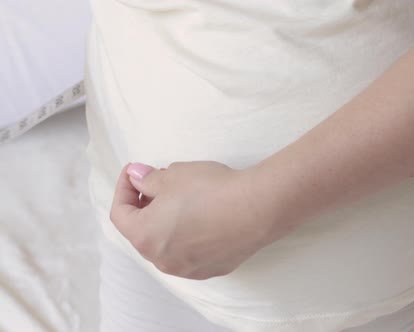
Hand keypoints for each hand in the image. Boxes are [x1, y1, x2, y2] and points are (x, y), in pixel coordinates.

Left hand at [109, 161, 282, 279]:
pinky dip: (189, 236)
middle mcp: (162, 259)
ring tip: (183, 201)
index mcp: (145, 236)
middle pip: (143, 232)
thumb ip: (148, 180)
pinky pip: (191, 253)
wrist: (257, 208)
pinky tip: (204, 218)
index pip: (119, 213)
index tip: (135, 172)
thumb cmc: (211, 190)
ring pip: (167, 245)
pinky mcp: (212, 269)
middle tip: (158, 183)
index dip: (123, 188)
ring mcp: (188, 269)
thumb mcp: (173, 175)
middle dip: (146, 207)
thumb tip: (137, 178)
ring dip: (167, 224)